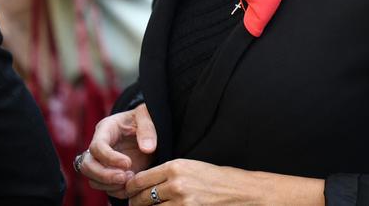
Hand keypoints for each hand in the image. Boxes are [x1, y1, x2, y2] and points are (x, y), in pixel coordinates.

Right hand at [81, 104, 157, 198]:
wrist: (150, 128)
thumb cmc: (145, 118)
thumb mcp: (147, 115)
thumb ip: (147, 129)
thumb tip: (147, 149)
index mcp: (105, 129)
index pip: (97, 147)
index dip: (109, 158)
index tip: (128, 163)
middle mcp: (99, 146)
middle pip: (87, 165)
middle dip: (104, 175)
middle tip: (125, 178)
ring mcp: (102, 161)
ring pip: (92, 179)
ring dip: (110, 185)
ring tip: (130, 180)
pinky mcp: (110, 173)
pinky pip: (105, 187)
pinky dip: (116, 191)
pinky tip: (131, 186)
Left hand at [126, 159, 251, 205]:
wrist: (240, 191)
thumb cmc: (216, 179)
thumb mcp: (192, 167)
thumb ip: (169, 173)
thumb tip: (146, 184)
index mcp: (176, 166)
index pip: (141, 179)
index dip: (130, 189)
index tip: (128, 193)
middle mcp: (176, 183)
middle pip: (142, 197)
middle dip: (134, 204)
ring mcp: (182, 201)